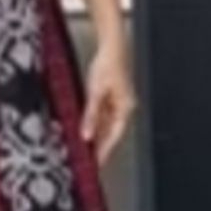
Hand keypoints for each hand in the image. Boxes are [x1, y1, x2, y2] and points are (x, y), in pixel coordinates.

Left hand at [81, 43, 137, 164]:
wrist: (111, 46)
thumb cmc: (108, 64)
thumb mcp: (95, 92)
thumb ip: (91, 115)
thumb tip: (86, 134)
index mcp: (125, 108)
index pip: (114, 136)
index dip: (105, 151)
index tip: (97, 164)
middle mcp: (124, 107)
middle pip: (110, 133)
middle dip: (100, 147)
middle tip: (89, 162)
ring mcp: (117, 102)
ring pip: (106, 126)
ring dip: (96, 137)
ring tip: (85, 151)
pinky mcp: (110, 97)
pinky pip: (102, 116)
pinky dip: (94, 125)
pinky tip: (85, 132)